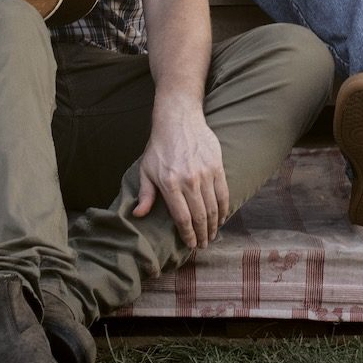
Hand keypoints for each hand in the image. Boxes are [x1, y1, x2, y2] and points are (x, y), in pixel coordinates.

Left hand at [133, 96, 230, 249]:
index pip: (182, 218)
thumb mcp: (146, 169)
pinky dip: (224, 208)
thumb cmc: (160, 146)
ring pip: (213, 207)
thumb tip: (138, 215)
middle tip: (203, 244)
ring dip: (214, 225)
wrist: (178, 118)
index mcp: (170, 184)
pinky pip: (223, 192)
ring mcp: (205, 173)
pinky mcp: (217, 165)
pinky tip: (221, 217)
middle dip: (202, 234)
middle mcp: (189, 180)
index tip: (190, 244)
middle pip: (200, 216)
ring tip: (212, 234)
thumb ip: (145, 194)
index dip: (188, 235)